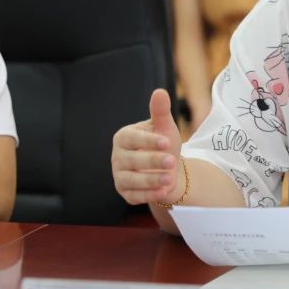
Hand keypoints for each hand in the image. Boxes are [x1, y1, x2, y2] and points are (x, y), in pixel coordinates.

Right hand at [111, 89, 181, 205]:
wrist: (168, 168)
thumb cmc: (163, 144)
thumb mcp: (164, 127)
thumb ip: (160, 112)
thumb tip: (160, 92)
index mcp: (124, 137)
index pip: (132, 139)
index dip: (148, 141)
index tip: (166, 141)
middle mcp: (117, 157)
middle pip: (131, 160)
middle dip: (152, 161)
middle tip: (171, 161)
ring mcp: (120, 176)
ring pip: (132, 179)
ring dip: (151, 180)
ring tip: (169, 178)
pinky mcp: (126, 192)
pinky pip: (135, 195)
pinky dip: (149, 195)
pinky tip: (164, 191)